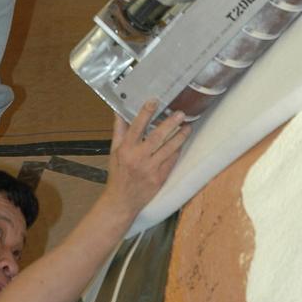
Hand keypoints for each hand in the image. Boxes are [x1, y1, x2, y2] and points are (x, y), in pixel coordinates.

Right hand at [103, 99, 189, 222]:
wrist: (122, 200)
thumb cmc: (118, 173)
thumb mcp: (114, 150)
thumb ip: (119, 130)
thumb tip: (120, 110)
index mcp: (125, 149)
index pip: (136, 126)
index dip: (146, 113)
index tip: (155, 100)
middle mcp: (138, 158)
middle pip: (156, 137)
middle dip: (170, 124)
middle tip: (181, 113)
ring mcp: (150, 169)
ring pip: (168, 149)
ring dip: (180, 137)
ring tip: (188, 126)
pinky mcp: (159, 178)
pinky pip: (171, 161)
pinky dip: (177, 151)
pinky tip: (182, 142)